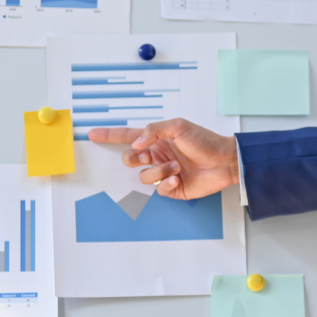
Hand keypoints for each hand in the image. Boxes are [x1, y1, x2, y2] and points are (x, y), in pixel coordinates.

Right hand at [84, 119, 238, 200]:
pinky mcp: (173, 189)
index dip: (109, 135)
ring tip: (177, 167)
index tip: (92, 134)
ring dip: (159, 171)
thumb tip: (136, 142)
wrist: (225, 161)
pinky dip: (166, 183)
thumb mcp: (179, 126)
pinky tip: (178, 177)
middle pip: (130, 159)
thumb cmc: (205, 141)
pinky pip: (158, 190)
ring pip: (144, 177)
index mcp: (156, 139)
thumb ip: (154, 130)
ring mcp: (164, 173)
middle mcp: (157, 156)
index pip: (127, 136)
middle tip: (148, 155)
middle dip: (135, 158)